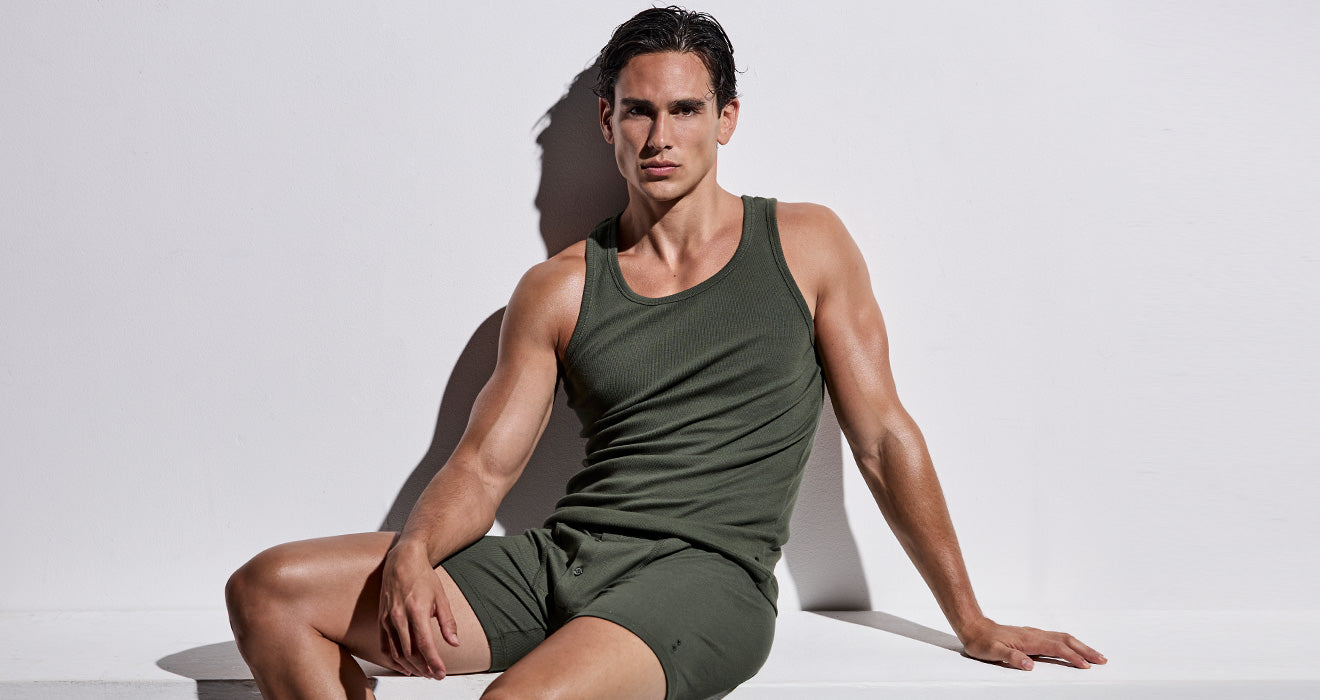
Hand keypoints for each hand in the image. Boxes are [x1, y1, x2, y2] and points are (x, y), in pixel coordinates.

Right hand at [378, 542, 460, 678]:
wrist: (403, 561)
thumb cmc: (423, 576)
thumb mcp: (441, 597)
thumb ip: (448, 622)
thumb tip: (454, 643)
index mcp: (417, 611)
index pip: (425, 645)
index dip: (434, 663)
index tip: (441, 673)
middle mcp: (399, 616)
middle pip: (410, 652)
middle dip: (423, 668)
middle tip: (434, 676)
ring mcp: (388, 618)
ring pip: (397, 652)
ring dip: (410, 667)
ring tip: (422, 673)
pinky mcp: (381, 619)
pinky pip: (385, 645)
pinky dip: (393, 660)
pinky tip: (404, 666)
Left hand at [958, 618, 1105, 670]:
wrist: (974, 628)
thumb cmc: (982, 642)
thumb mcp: (992, 652)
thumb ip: (1010, 657)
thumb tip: (1028, 665)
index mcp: (1028, 640)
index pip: (1056, 648)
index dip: (1072, 657)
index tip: (1086, 665)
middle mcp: (1035, 635)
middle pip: (1066, 640)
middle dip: (1085, 650)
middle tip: (1102, 659)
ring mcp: (1034, 634)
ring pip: (1063, 638)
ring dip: (1081, 646)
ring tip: (1095, 655)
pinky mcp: (1033, 636)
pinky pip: (1057, 638)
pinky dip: (1070, 643)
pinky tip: (1074, 648)